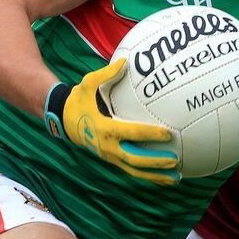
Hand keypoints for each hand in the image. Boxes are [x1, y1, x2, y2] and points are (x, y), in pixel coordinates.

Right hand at [45, 58, 179, 184]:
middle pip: (134, 159)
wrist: (62, 120)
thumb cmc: (78, 100)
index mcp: (104, 128)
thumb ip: (106, 74)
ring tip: (175, 178)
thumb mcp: (87, 84)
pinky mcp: (111, 160)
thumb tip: (124, 61)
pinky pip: (131, 170)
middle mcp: (107, 146)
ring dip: (154, 175)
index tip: (167, 133)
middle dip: (155, 162)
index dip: (149, 134)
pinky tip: (164, 177)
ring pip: (134, 170)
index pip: (131, 133)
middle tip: (175, 160)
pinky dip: (147, 175)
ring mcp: (109, 156)